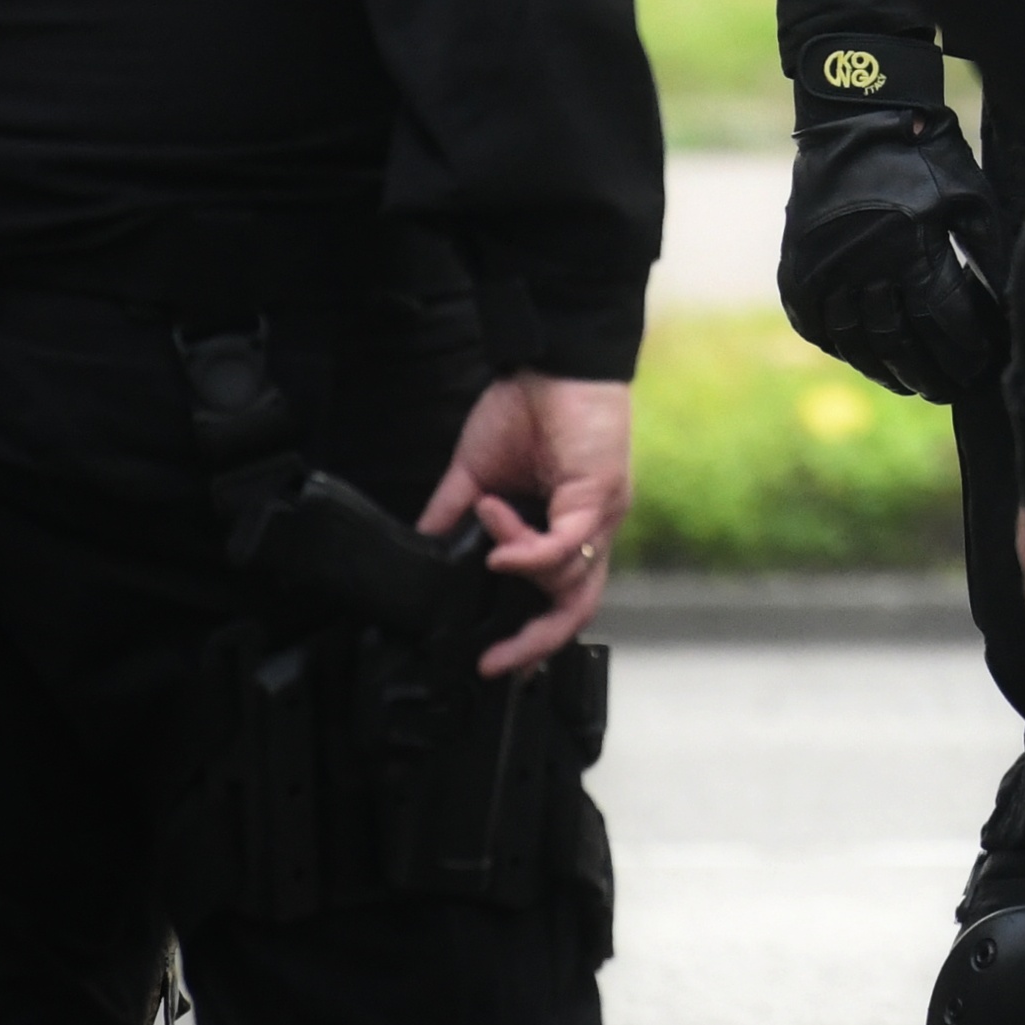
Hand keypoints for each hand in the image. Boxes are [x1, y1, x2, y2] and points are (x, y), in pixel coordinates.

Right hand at [419, 373, 629, 677]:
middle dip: (537, 643)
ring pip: (569, 581)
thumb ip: (454, 516)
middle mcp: (589, 530)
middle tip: (496, 661)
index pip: (559, 596)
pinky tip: (501, 546)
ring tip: (488, 531)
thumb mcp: (477, 475)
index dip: (533, 634)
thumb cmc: (526, 410)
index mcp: (564, 527)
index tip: (494, 661)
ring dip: (517, 568)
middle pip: (578, 607)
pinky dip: (529, 553)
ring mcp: (601, 516)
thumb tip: (423, 547)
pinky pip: (565, 546)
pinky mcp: (599, 497)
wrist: (552, 363)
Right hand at [779, 101, 1003, 403]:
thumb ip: (986, 254)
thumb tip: (1008, 306)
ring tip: (910, 385)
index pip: (941, 320)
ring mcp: (822, 272)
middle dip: (927, 373)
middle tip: (947, 393)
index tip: (981, 367)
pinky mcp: (797, 270)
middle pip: (897, 342)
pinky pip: (819, 326)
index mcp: (908, 248)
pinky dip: (843, 348)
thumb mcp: (969, 197)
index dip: (964, 349)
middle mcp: (860, 267)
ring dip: (885, 370)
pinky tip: (866, 359)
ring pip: (856, 342)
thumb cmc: (925, 155)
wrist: (856, 119)